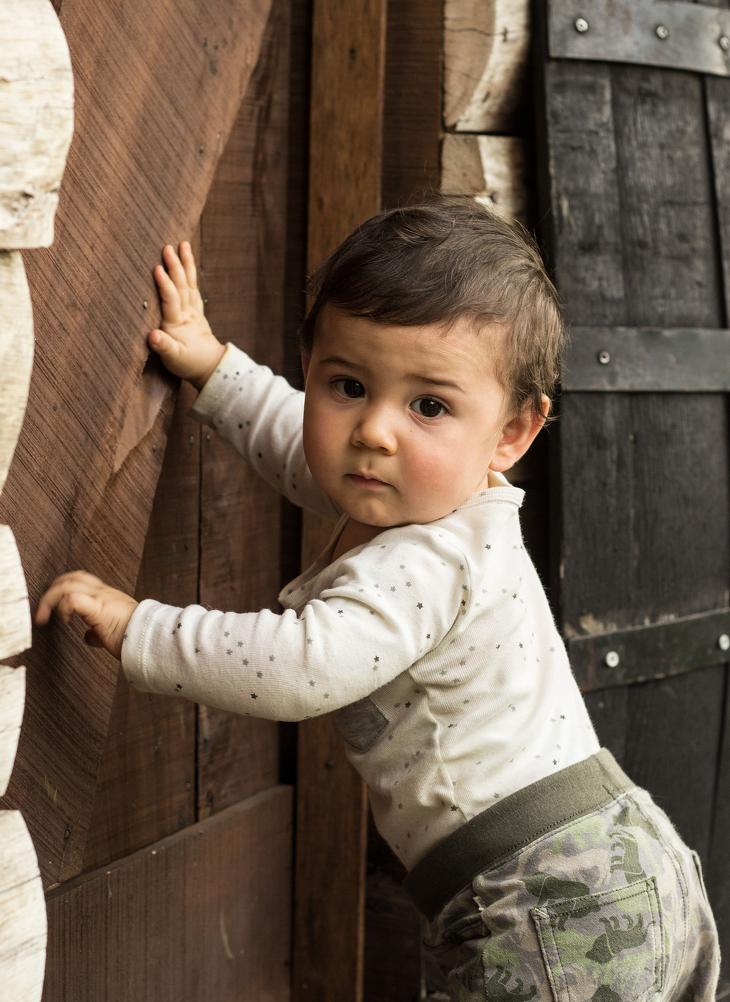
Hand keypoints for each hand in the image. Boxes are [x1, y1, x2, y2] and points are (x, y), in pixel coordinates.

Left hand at [34, 570, 138, 660]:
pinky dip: (63, 608)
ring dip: (50, 600)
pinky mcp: (98, 609)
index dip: (64, 588)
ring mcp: (101, 598)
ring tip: (44, 616)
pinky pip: (73, 599)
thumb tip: (87, 636)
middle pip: (71, 577)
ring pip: (68, 584)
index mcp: (107, 596)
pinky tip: (64, 621)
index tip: (57, 609)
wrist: (152, 638)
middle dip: (52, 591)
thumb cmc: (136, 637)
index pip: (81, 579)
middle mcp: (103, 592)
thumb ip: (97, 631)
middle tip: (43, 611)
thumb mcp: (113, 631)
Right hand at [149, 242, 225, 389]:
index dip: (165, 285)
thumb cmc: (188, 363)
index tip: (157, 268)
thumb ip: (163, 347)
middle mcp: (186, 313)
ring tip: (183, 245)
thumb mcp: (173, 359)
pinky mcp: (196, 310)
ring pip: (189, 283)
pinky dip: (190, 273)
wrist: (209, 366)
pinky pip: (193, 287)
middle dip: (174, 266)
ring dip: (185, 264)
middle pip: (181, 286)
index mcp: (177, 323)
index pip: (171, 300)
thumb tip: (153, 336)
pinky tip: (188, 260)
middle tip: (167, 247)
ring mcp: (193, 310)